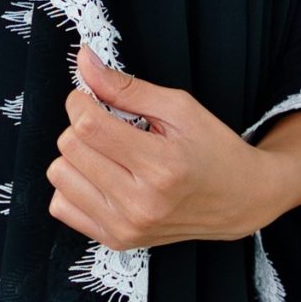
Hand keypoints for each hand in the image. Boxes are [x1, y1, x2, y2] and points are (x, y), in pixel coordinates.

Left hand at [47, 45, 300, 249]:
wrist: (240, 200)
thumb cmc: (214, 151)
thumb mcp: (179, 109)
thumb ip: (126, 87)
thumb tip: (84, 61)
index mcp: (160, 165)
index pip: (87, 126)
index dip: (80, 101)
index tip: (91, 96)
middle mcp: (140, 202)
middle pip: (70, 148)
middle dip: (81, 126)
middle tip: (108, 125)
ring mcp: (126, 226)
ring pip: (59, 176)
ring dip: (77, 156)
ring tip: (108, 153)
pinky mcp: (116, 240)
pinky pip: (61, 205)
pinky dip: (75, 186)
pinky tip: (102, 178)